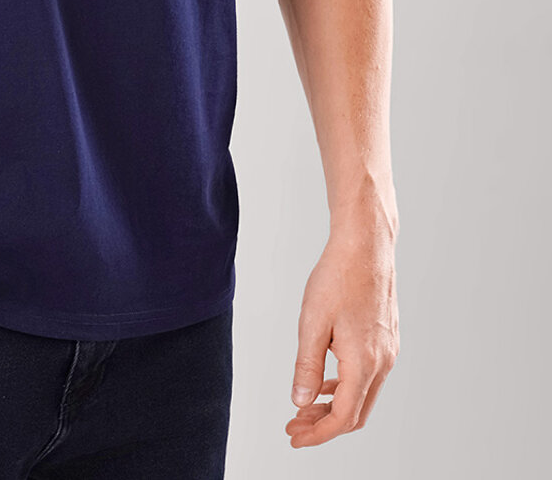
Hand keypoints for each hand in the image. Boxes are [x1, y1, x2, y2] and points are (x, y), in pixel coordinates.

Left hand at [284, 223, 398, 447]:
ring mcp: (388, 351)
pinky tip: (326, 382)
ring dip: (335, 406)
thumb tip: (301, 402)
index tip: (294, 437)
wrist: (366, 245)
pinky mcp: (387, 339)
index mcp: (364, 362)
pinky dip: (346, 387)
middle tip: (295, 425)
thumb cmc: (337, 277)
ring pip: (363, 396)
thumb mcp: (312, 322)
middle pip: (356, 413)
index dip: (318, 433)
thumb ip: (307, 367)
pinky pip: (368, 377)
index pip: (344, 417)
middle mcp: (383, 362)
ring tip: (305, 406)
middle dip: (324, 425)